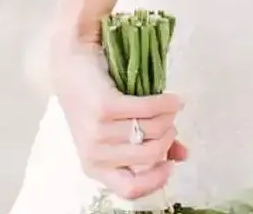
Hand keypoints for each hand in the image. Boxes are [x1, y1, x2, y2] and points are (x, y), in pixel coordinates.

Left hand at [50, 37, 187, 203]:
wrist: (70, 63)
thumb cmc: (94, 99)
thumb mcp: (116, 131)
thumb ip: (146, 147)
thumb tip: (182, 156)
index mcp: (95, 167)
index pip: (130, 189)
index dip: (156, 180)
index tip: (171, 165)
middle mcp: (95, 154)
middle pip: (150, 156)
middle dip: (168, 139)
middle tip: (170, 124)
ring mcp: (98, 131)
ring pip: (151, 132)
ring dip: (168, 120)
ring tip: (170, 109)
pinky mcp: (105, 106)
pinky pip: (147, 110)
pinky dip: (166, 105)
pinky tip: (173, 99)